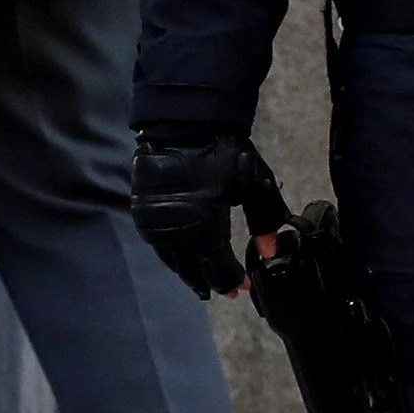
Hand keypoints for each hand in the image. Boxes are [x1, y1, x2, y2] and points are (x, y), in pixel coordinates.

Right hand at [130, 123, 257, 298]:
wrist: (182, 121)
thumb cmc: (224, 151)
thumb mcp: (254, 185)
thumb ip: (265, 222)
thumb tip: (270, 253)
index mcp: (206, 229)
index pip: (219, 272)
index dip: (233, 282)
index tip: (244, 288)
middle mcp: (178, 232)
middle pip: (193, 272)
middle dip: (210, 282)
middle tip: (223, 291)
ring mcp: (157, 223)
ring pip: (171, 261)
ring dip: (187, 272)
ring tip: (198, 280)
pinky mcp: (143, 211)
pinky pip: (157, 244)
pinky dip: (170, 255)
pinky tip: (178, 255)